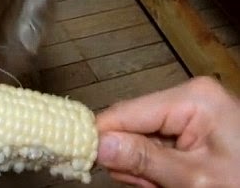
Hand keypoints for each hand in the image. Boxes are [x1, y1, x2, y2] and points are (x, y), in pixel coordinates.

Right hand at [96, 76, 239, 186]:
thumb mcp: (193, 179)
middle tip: (150, 186)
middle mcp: (189, 96)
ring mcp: (191, 109)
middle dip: (132, 159)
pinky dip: (155, 165)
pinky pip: (155, 141)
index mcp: (192, 99)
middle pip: (130, 125)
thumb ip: (144, 160)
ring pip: (139, 137)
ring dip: (143, 166)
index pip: (124, 113)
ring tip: (167, 185)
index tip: (80, 160)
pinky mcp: (192, 123)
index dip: (100, 138)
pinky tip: (170, 180)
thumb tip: (98, 144)